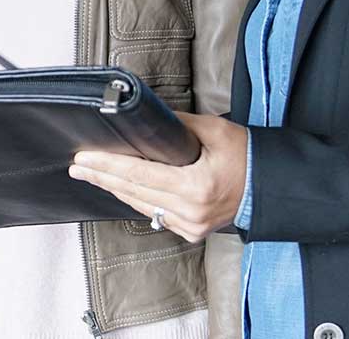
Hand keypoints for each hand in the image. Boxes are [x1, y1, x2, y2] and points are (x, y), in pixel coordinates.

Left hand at [68, 111, 248, 241]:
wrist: (270, 188)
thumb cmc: (248, 157)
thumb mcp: (215, 131)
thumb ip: (178, 125)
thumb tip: (148, 118)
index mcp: (196, 187)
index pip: (140, 175)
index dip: (109, 166)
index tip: (85, 158)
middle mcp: (191, 211)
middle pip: (134, 193)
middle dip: (102, 177)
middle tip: (78, 166)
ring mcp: (191, 225)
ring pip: (142, 206)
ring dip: (115, 189)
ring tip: (92, 174)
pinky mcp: (192, 231)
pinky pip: (156, 215)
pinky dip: (136, 200)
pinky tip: (120, 189)